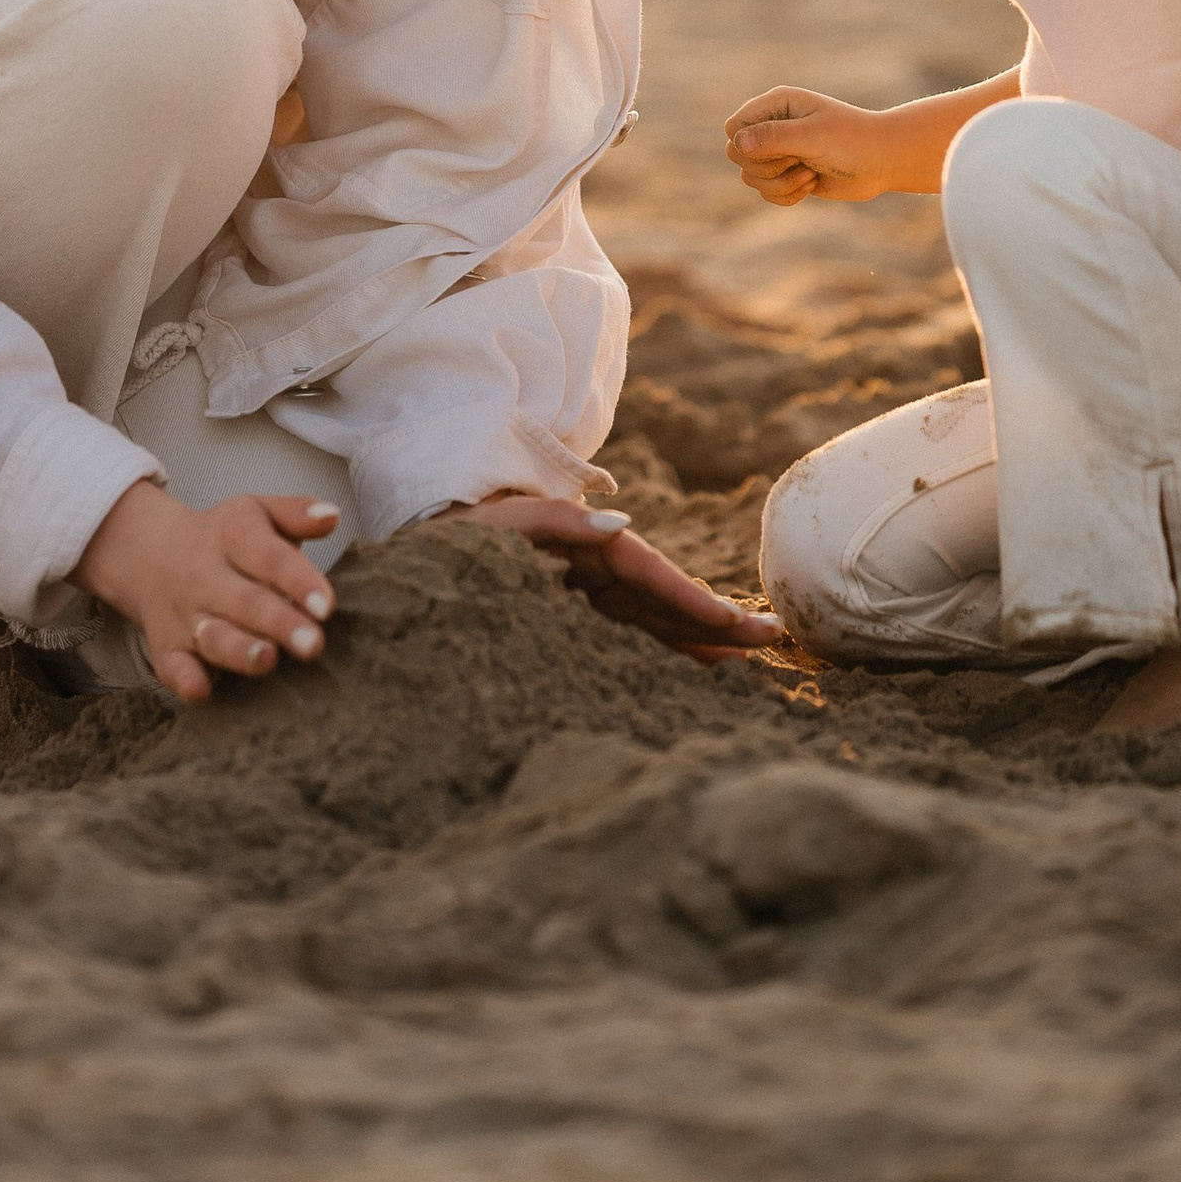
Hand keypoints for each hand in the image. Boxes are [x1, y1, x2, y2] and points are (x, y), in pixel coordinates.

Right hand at [75, 481, 340, 705]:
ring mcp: (184, 615)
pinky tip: (202, 690)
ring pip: (213, 636)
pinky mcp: (167, 649)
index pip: (270, 556)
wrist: (150, 552)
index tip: (327, 605)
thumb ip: (296, 513)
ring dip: (239, 651)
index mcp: (233, 535)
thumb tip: (332, 516)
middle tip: (313, 643)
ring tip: (268, 659)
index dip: (299, 580)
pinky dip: (185, 680)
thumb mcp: (258, 512)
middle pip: (245, 600)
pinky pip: (173, 668)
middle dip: (279, 623)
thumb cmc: (226, 537)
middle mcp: (205, 576)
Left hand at [450, 495, 786, 661]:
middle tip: (769, 640)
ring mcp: (578, 585)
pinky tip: (690, 659)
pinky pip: (621, 626)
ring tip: (741, 656)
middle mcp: (585, 563)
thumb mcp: (492, 527)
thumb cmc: (446, 536)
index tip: (738, 625)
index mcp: (577, 541)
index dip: (695, 601)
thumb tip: (622, 524)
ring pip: (648, 613)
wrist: (411, 543)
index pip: (647, 575)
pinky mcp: (563, 606)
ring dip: (694, 632)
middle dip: (713, 618)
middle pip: (660, 594)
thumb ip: (552, 523)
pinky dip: (659, 640)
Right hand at [724, 85, 912, 204]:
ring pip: (751, 177)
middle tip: (799, 159)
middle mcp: (774, 125)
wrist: (883, 161)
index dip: (748, 144)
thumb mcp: (812, 136)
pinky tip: (812, 184)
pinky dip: (787, 195)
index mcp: (777, 104)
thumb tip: (735, 142)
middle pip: (737, 155)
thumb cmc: (852, 141)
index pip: (734, 127)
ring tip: (810, 173)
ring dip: (781, 183)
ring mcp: (779, 150)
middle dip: (767, 167)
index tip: (782, 148)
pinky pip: (766, 193)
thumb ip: (773, 138)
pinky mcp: (787, 174)